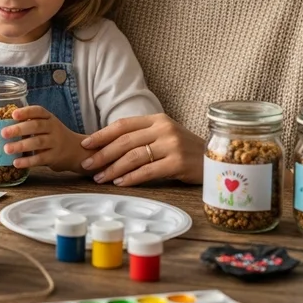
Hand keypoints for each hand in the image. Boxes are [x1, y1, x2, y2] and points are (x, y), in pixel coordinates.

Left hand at [1, 106, 86, 173]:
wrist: (75, 151)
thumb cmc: (54, 136)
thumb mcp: (47, 125)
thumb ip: (31, 123)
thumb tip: (4, 125)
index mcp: (49, 118)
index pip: (38, 111)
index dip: (26, 112)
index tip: (13, 114)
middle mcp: (53, 128)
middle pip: (36, 126)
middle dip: (19, 129)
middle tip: (4, 133)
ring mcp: (55, 143)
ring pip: (38, 142)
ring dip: (21, 145)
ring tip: (7, 149)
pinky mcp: (54, 157)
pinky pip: (40, 159)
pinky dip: (27, 161)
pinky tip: (16, 162)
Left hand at [79, 114, 203, 186]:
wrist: (217, 160)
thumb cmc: (185, 150)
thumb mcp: (164, 135)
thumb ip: (142, 137)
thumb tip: (108, 146)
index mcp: (157, 119)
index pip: (123, 124)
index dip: (102, 134)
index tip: (85, 144)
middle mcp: (164, 129)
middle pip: (125, 141)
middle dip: (102, 154)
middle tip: (87, 165)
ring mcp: (172, 145)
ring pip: (134, 157)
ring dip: (113, 169)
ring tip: (99, 177)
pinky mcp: (178, 163)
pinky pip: (148, 171)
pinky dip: (131, 178)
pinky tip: (119, 183)